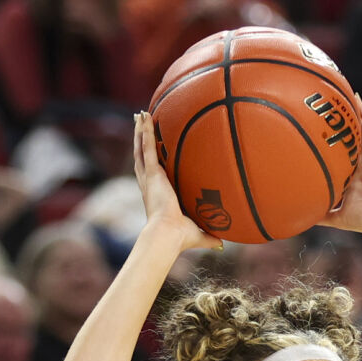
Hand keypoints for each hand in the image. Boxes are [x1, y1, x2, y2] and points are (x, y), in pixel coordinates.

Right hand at [131, 112, 218, 253]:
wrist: (169, 234)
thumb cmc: (180, 238)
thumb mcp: (198, 234)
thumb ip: (209, 237)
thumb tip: (222, 244)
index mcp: (157, 193)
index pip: (151, 172)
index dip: (148, 160)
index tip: (149, 149)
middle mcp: (149, 183)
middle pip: (142, 155)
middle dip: (140, 139)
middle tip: (139, 123)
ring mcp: (149, 177)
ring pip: (141, 148)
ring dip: (140, 130)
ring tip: (139, 115)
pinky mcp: (152, 173)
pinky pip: (147, 147)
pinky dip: (145, 132)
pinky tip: (144, 118)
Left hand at [318, 94, 361, 237]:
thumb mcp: (336, 215)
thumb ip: (319, 214)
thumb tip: (296, 218)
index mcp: (349, 172)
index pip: (335, 150)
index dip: (324, 137)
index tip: (307, 125)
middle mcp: (359, 159)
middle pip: (344, 133)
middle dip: (334, 118)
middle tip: (318, 100)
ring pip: (358, 125)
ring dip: (349, 108)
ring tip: (336, 89)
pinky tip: (356, 97)